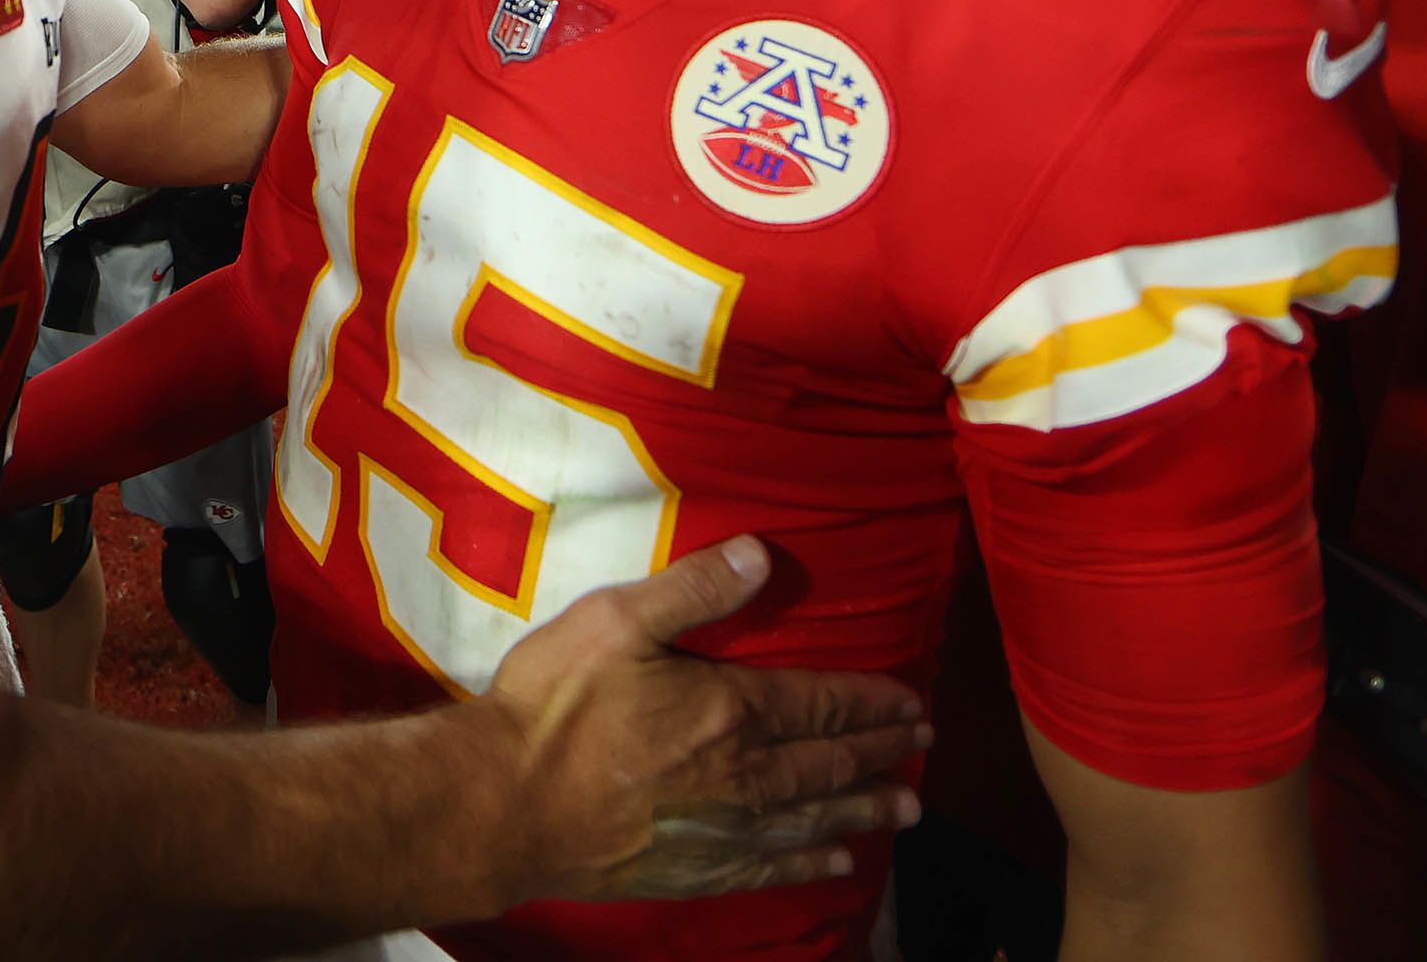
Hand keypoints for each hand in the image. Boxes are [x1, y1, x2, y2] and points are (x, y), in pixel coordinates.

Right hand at [475, 536, 926, 904]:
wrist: (504, 805)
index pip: (820, 703)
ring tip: (905, 808)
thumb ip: (693, 589)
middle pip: (827, 763)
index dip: (871, 701)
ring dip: (862, 809)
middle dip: (880, 752)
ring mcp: (720, 831)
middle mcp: (742, 776)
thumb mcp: (616, 621)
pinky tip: (834, 863)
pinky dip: (809, 863)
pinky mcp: (691, 870)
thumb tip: (762, 554)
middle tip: (923, 748)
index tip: (913, 703)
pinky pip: (771, 868)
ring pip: (811, 818)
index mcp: (730, 710)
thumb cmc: (555, 706)